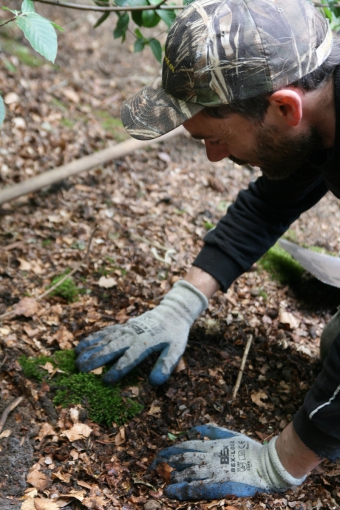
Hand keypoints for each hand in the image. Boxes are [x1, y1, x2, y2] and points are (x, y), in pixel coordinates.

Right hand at [75, 281, 207, 385]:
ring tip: (75, 360)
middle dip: (95, 359)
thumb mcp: (176, 349)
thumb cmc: (174, 334)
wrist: (171, 312)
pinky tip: (79, 346)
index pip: (129, 358)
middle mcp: (131, 335)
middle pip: (110, 348)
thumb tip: (154, 382)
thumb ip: (166, 364)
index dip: (117, 370)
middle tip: (80, 370)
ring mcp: (124, 330)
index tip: (105, 381)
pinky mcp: (121, 327)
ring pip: (103, 340)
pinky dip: (91, 339)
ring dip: (89, 349)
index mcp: (144, 343)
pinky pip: (103, 333)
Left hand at [153, 424, 304, 499]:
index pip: (188, 445)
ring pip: (188, 473)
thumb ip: (213, 430)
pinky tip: (172, 492)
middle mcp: (211, 457)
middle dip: (169, 461)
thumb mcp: (231, 435)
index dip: (174, 448)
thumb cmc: (251, 450)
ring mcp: (214, 471)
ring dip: (174, 476)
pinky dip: (183, 489)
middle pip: (185, 458)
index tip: (162, 452)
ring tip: (163, 479)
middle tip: (155, 464)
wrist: (266, 466)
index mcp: (213, 446)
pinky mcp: (219, 484)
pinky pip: (197, 488)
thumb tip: (196, 427)